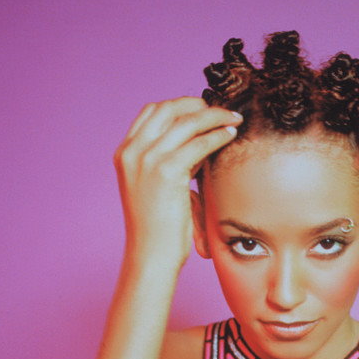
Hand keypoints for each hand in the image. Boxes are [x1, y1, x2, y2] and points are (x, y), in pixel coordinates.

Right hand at [112, 97, 241, 270]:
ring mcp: (147, 159)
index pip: (151, 113)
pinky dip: (217, 135)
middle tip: (220, 109)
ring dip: (214, 116)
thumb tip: (199, 145)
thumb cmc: (158, 228)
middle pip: (167, 109)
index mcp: (125, 153)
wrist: (151, 254)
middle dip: (196, 104)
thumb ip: (170, 162)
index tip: (200, 107)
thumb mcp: (156, 187)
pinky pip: (199, 143)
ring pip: (186, 122)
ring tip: (233, 118)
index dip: (178, 105)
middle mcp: (132, 152)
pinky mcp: (166, 171)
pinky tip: (230, 135)